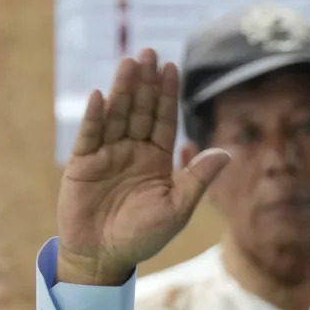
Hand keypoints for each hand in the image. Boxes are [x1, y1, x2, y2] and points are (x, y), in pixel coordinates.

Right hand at [56, 48, 230, 284]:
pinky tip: (102, 97)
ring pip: (117, 116)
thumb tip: (227, 153)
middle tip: (150, 52)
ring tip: (130, 63)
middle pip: (141, 110)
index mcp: (157, 160)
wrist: (104, 258)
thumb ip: (197, 179)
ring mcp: (107, 155)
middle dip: (146, 83)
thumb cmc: (144, 237)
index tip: (172, 67)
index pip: (164, 120)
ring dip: (123, 90)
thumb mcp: (177, 209)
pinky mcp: (82, 164)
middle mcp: (132, 151)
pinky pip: (90, 136)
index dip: (167, 95)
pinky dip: (96, 117)